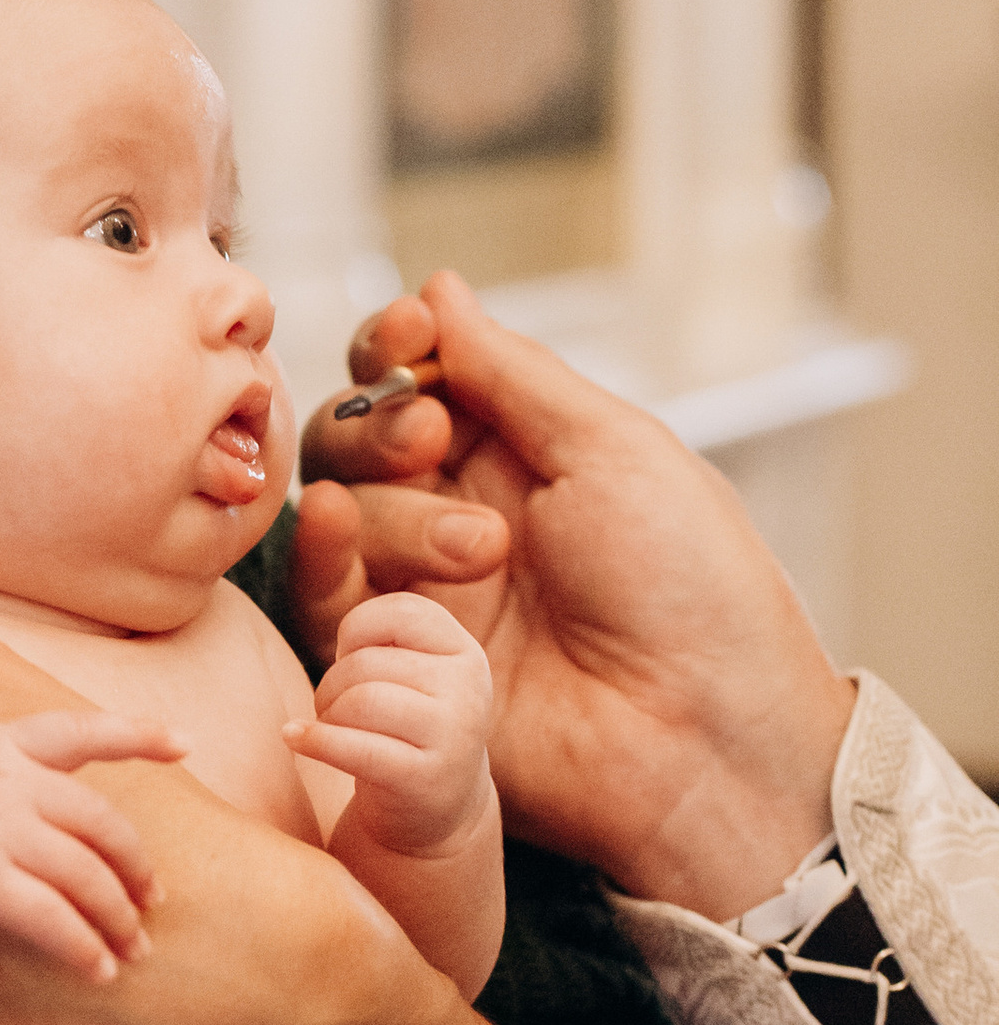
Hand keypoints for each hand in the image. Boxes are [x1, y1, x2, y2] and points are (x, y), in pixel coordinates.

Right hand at [0, 711, 175, 983]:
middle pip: (103, 822)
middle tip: (151, 901)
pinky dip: (85, 948)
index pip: (83, 730)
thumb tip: (9, 805)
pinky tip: (99, 973)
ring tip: (133, 950)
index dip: (139, 736)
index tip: (183, 745)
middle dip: (135, 866)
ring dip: (118, 917)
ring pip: (89, 876)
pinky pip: (55, 920)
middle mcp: (9, 779)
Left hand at [286, 591, 494, 861]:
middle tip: (339, 711)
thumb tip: (318, 505)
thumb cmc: (396, 726)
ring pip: (359, 700)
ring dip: (328, 717)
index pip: (393, 612)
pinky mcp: (427, 780)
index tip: (355, 663)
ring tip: (333, 730)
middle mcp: (470, 684)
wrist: (430, 814)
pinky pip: (354, 745)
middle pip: (365, 662)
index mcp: (460, 647)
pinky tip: (295, 739)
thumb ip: (367, 608)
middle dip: (334, 686)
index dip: (355, 636)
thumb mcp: (397, 662)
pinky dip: (314, 740)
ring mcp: (455, 733)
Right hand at [294, 271, 854, 917]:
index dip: (399, 347)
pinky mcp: (395, 664)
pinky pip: (323, 596)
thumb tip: (441, 287)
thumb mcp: (615, 449)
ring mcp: (427, 590)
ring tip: (479, 551)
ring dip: (397, 509)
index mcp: (525, 456)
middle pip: (360, 436)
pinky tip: (335, 525)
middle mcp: (463, 515)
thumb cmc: (692, 590)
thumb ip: (513, 372)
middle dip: (385, 423)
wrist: (704, 736)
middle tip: (433, 438)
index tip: (411, 333)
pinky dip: (319, 551)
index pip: (422, 378)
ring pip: (341, 508)